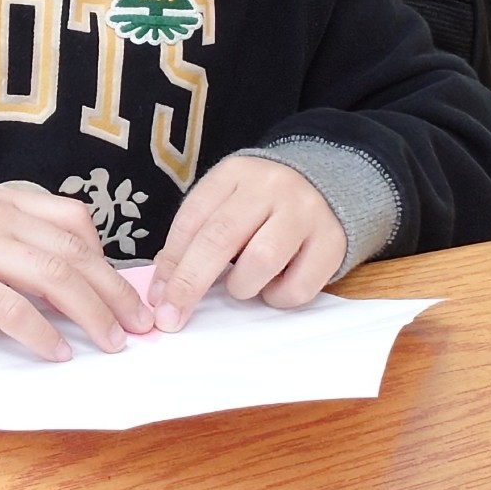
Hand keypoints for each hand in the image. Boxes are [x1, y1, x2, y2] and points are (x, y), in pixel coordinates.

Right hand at [0, 184, 155, 360]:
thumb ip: (22, 246)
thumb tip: (80, 290)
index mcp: (4, 198)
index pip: (73, 220)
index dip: (107, 257)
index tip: (127, 290)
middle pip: (72, 251)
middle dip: (113, 290)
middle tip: (139, 323)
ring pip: (52, 276)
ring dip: (90, 312)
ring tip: (111, 340)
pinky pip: (11, 308)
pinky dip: (42, 333)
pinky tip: (59, 351)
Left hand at [148, 156, 344, 331]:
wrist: (328, 185)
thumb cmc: (264, 205)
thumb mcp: (226, 204)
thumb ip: (196, 236)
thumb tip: (164, 286)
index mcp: (235, 173)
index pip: (193, 219)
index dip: (171, 262)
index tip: (158, 297)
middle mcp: (271, 187)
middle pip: (221, 238)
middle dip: (190, 283)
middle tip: (172, 316)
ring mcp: (305, 212)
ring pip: (261, 261)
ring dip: (242, 286)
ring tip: (243, 283)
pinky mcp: (332, 242)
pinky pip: (297, 286)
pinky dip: (277, 296)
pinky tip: (275, 284)